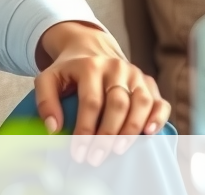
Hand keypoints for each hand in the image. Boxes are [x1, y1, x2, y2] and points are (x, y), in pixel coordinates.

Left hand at [34, 21, 170, 165]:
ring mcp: (135, 74)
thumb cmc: (69, 70)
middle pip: (117, 104)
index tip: (78, 152)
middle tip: (96, 157)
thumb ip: (45, 100)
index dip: (85, 129)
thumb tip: (53, 128)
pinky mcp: (148, 82)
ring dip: (131, 130)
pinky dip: (158, 119)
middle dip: (107, 135)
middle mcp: (116, 68)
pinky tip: (148, 134)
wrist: (90, 47)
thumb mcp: (48, 78)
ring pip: (141, 103)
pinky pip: (159, 102)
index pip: (91, 102)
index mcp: (90, 66)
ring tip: (118, 150)